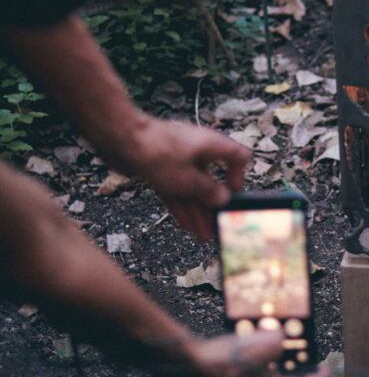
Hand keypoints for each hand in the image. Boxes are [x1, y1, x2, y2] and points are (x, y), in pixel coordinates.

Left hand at [126, 116, 250, 239]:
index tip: (232, 195)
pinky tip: (185, 223)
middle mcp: (198, 151)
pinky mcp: (162, 168)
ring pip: (192, 188)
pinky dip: (181, 205)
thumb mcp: (189, 179)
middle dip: (213, 206)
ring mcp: (179, 160)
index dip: (238, 176)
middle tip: (216, 226)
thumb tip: (222, 198)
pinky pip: (177, 189)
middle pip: (212, 180)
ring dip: (197, 211)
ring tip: (202, 233)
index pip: (237, 157)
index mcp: (211, 146)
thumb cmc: (157, 151)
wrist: (123, 142)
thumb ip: (208, 192)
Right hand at [165, 331, 329, 376]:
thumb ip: (280, 341)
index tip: (326, 370)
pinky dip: (261, 368)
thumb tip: (279, 340)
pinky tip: (257, 353)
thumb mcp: (264, 343)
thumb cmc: (226, 359)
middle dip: (298, 376)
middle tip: (306, 363)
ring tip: (282, 354)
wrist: (190, 363)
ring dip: (278, 371)